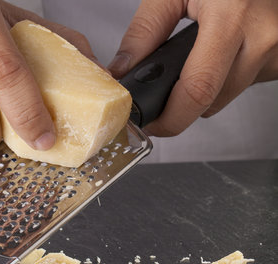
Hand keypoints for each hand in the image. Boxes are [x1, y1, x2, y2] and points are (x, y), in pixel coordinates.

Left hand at [108, 0, 277, 136]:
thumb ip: (146, 30)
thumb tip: (123, 70)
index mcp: (233, 17)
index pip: (197, 89)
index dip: (170, 117)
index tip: (153, 125)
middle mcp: (263, 38)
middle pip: (211, 101)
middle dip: (182, 102)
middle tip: (167, 86)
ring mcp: (277, 52)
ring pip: (227, 96)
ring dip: (207, 86)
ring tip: (200, 54)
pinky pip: (245, 83)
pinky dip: (227, 76)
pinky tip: (224, 52)